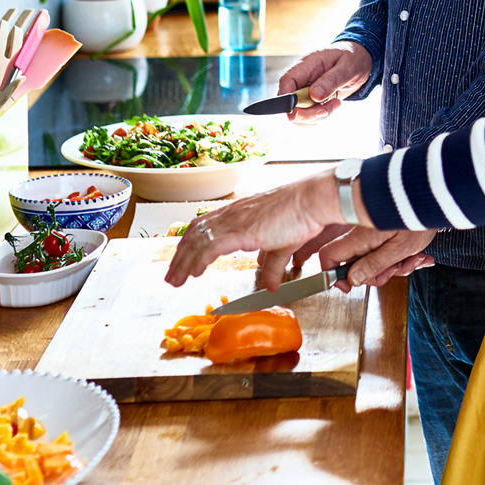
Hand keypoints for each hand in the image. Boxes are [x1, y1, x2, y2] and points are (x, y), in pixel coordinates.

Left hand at [165, 169, 372, 289]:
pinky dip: (197, 261)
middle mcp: (232, 213)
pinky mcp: (238, 229)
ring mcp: (234, 220)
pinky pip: (209, 247)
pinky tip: (193, 273)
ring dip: (183, 262)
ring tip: (175, 280)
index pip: (206, 227)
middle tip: (172, 275)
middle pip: (195, 233)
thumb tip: (270, 284)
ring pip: (197, 241)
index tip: (185, 262)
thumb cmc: (302, 215)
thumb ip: (273, 265)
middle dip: (180, 256)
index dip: (192, 246)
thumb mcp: (283, 245)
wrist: (311, 201)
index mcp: (240, 212)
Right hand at [279, 41, 371, 123]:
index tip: (295, 111)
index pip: (287, 81)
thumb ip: (331, 80)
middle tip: (327, 110)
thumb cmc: (352, 58)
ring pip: (298, 115)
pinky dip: (321, 117)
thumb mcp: (347, 66)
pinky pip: (308, 117)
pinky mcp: (311, 102)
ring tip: (336, 103)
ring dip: (317, 116)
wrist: (359, 61)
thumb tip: (314, 95)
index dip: (285, 98)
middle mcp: (302, 80)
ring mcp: (305, 92)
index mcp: (306, 66)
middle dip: (307, 114)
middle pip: (289, 104)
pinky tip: (333, 105)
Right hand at [299, 227, 436, 288]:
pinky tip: (418, 254)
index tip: (349, 286)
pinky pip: (387, 252)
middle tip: (397, 268)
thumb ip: (373, 265)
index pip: (329, 256)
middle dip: (379, 273)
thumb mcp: (398, 250)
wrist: (434, 198)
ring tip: (414, 257)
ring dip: (396, 265)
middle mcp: (362, 235)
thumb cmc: (419, 220)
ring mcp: (373, 233)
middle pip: (356, 264)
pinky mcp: (384, 233)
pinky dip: (403, 256)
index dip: (334, 275)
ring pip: (375, 260)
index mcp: (359, 238)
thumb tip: (353, 279)